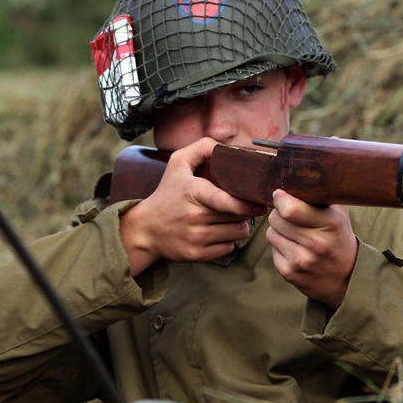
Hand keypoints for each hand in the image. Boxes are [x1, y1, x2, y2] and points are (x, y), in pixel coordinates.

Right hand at [119, 137, 266, 275]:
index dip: (243, 203)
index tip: (257, 202)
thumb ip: (202, 148)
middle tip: (238, 204)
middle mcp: (194, 217)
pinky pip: (229, 248)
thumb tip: (225, 147)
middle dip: (243, 209)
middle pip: (237, 215)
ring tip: (227, 218)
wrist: (145, 229)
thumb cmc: (167, 194)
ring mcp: (195, 238)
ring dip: (238, 225)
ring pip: (237, 232)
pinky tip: (217, 232)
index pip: (223, 200)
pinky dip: (228, 240)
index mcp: (192, 192)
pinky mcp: (197, 255)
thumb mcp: (178, 163)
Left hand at [266, 189, 357, 308]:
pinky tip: (294, 248)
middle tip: (292, 216)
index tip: (281, 195)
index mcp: (329, 223)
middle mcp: (315, 243)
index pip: (290, 209)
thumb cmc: (339, 238)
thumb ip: (322, 194)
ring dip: (279, 230)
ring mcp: (301, 260)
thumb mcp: (339, 214)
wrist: (346, 278)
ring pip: (270, 233)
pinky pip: (271, 249)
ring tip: (295, 233)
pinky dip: (279, 247)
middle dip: (280, 214)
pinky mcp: (289, 273)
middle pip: (276, 218)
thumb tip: (301, 172)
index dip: (281, 199)